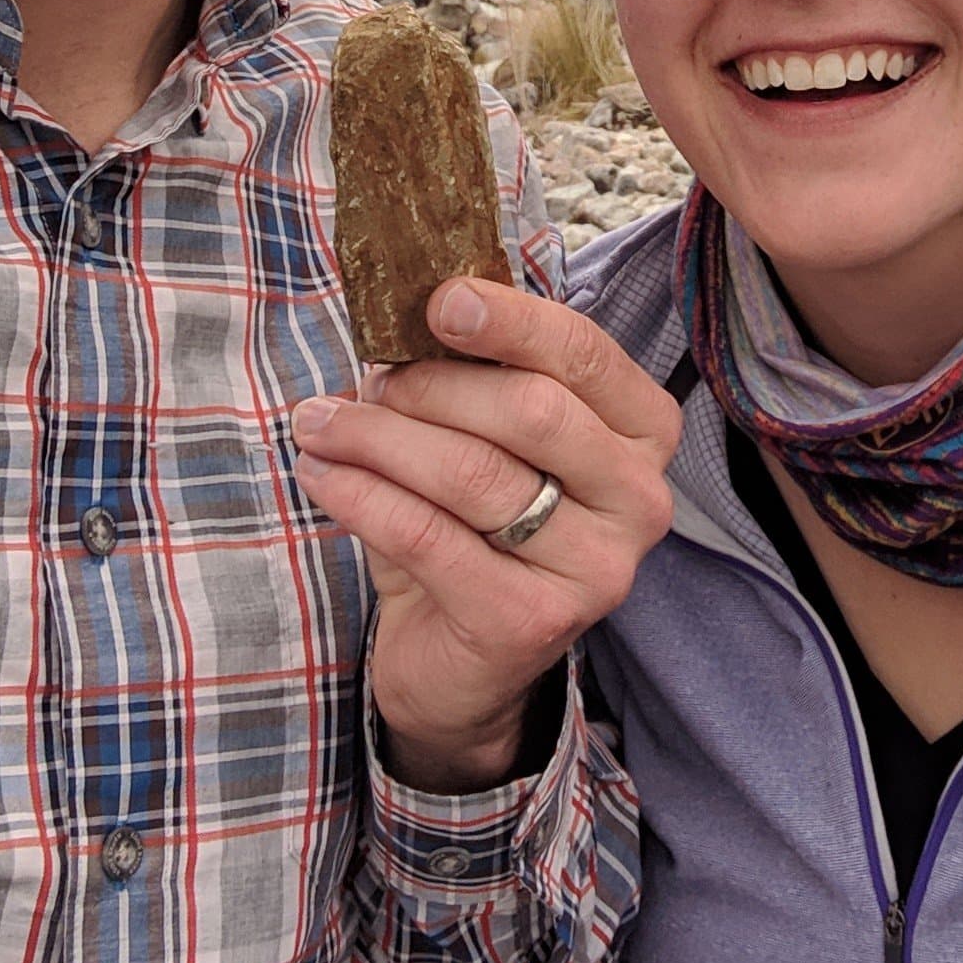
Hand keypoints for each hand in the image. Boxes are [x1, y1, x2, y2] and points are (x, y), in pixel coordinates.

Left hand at [289, 276, 680, 791]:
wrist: (460, 660)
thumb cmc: (476, 524)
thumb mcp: (486, 438)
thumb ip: (471, 375)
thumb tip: (405, 318)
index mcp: (642, 431)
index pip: (582, 353)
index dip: (509, 319)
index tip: (437, 302)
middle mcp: (639, 498)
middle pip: (529, 409)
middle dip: (429, 386)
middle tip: (365, 384)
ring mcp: (596, 567)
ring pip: (473, 473)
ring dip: (378, 438)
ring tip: (319, 425)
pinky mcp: (532, 621)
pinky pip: (430, 537)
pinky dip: (362, 496)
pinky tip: (321, 476)